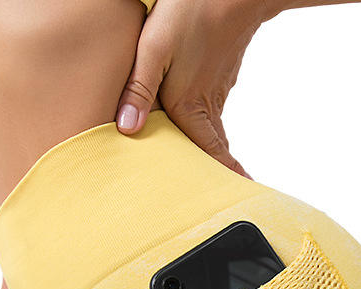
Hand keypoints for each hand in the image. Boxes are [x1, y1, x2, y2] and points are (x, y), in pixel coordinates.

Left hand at [116, 0, 266, 177]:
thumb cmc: (190, 13)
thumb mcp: (154, 48)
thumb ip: (138, 89)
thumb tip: (126, 130)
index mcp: (190, 107)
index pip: (211, 154)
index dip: (223, 179)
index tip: (234, 197)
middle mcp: (206, 104)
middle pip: (213, 148)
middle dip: (216, 172)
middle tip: (222, 192)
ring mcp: (216, 88)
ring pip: (213, 128)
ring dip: (212, 149)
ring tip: (208, 168)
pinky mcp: (219, 73)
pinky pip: (213, 108)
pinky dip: (210, 125)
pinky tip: (199, 122)